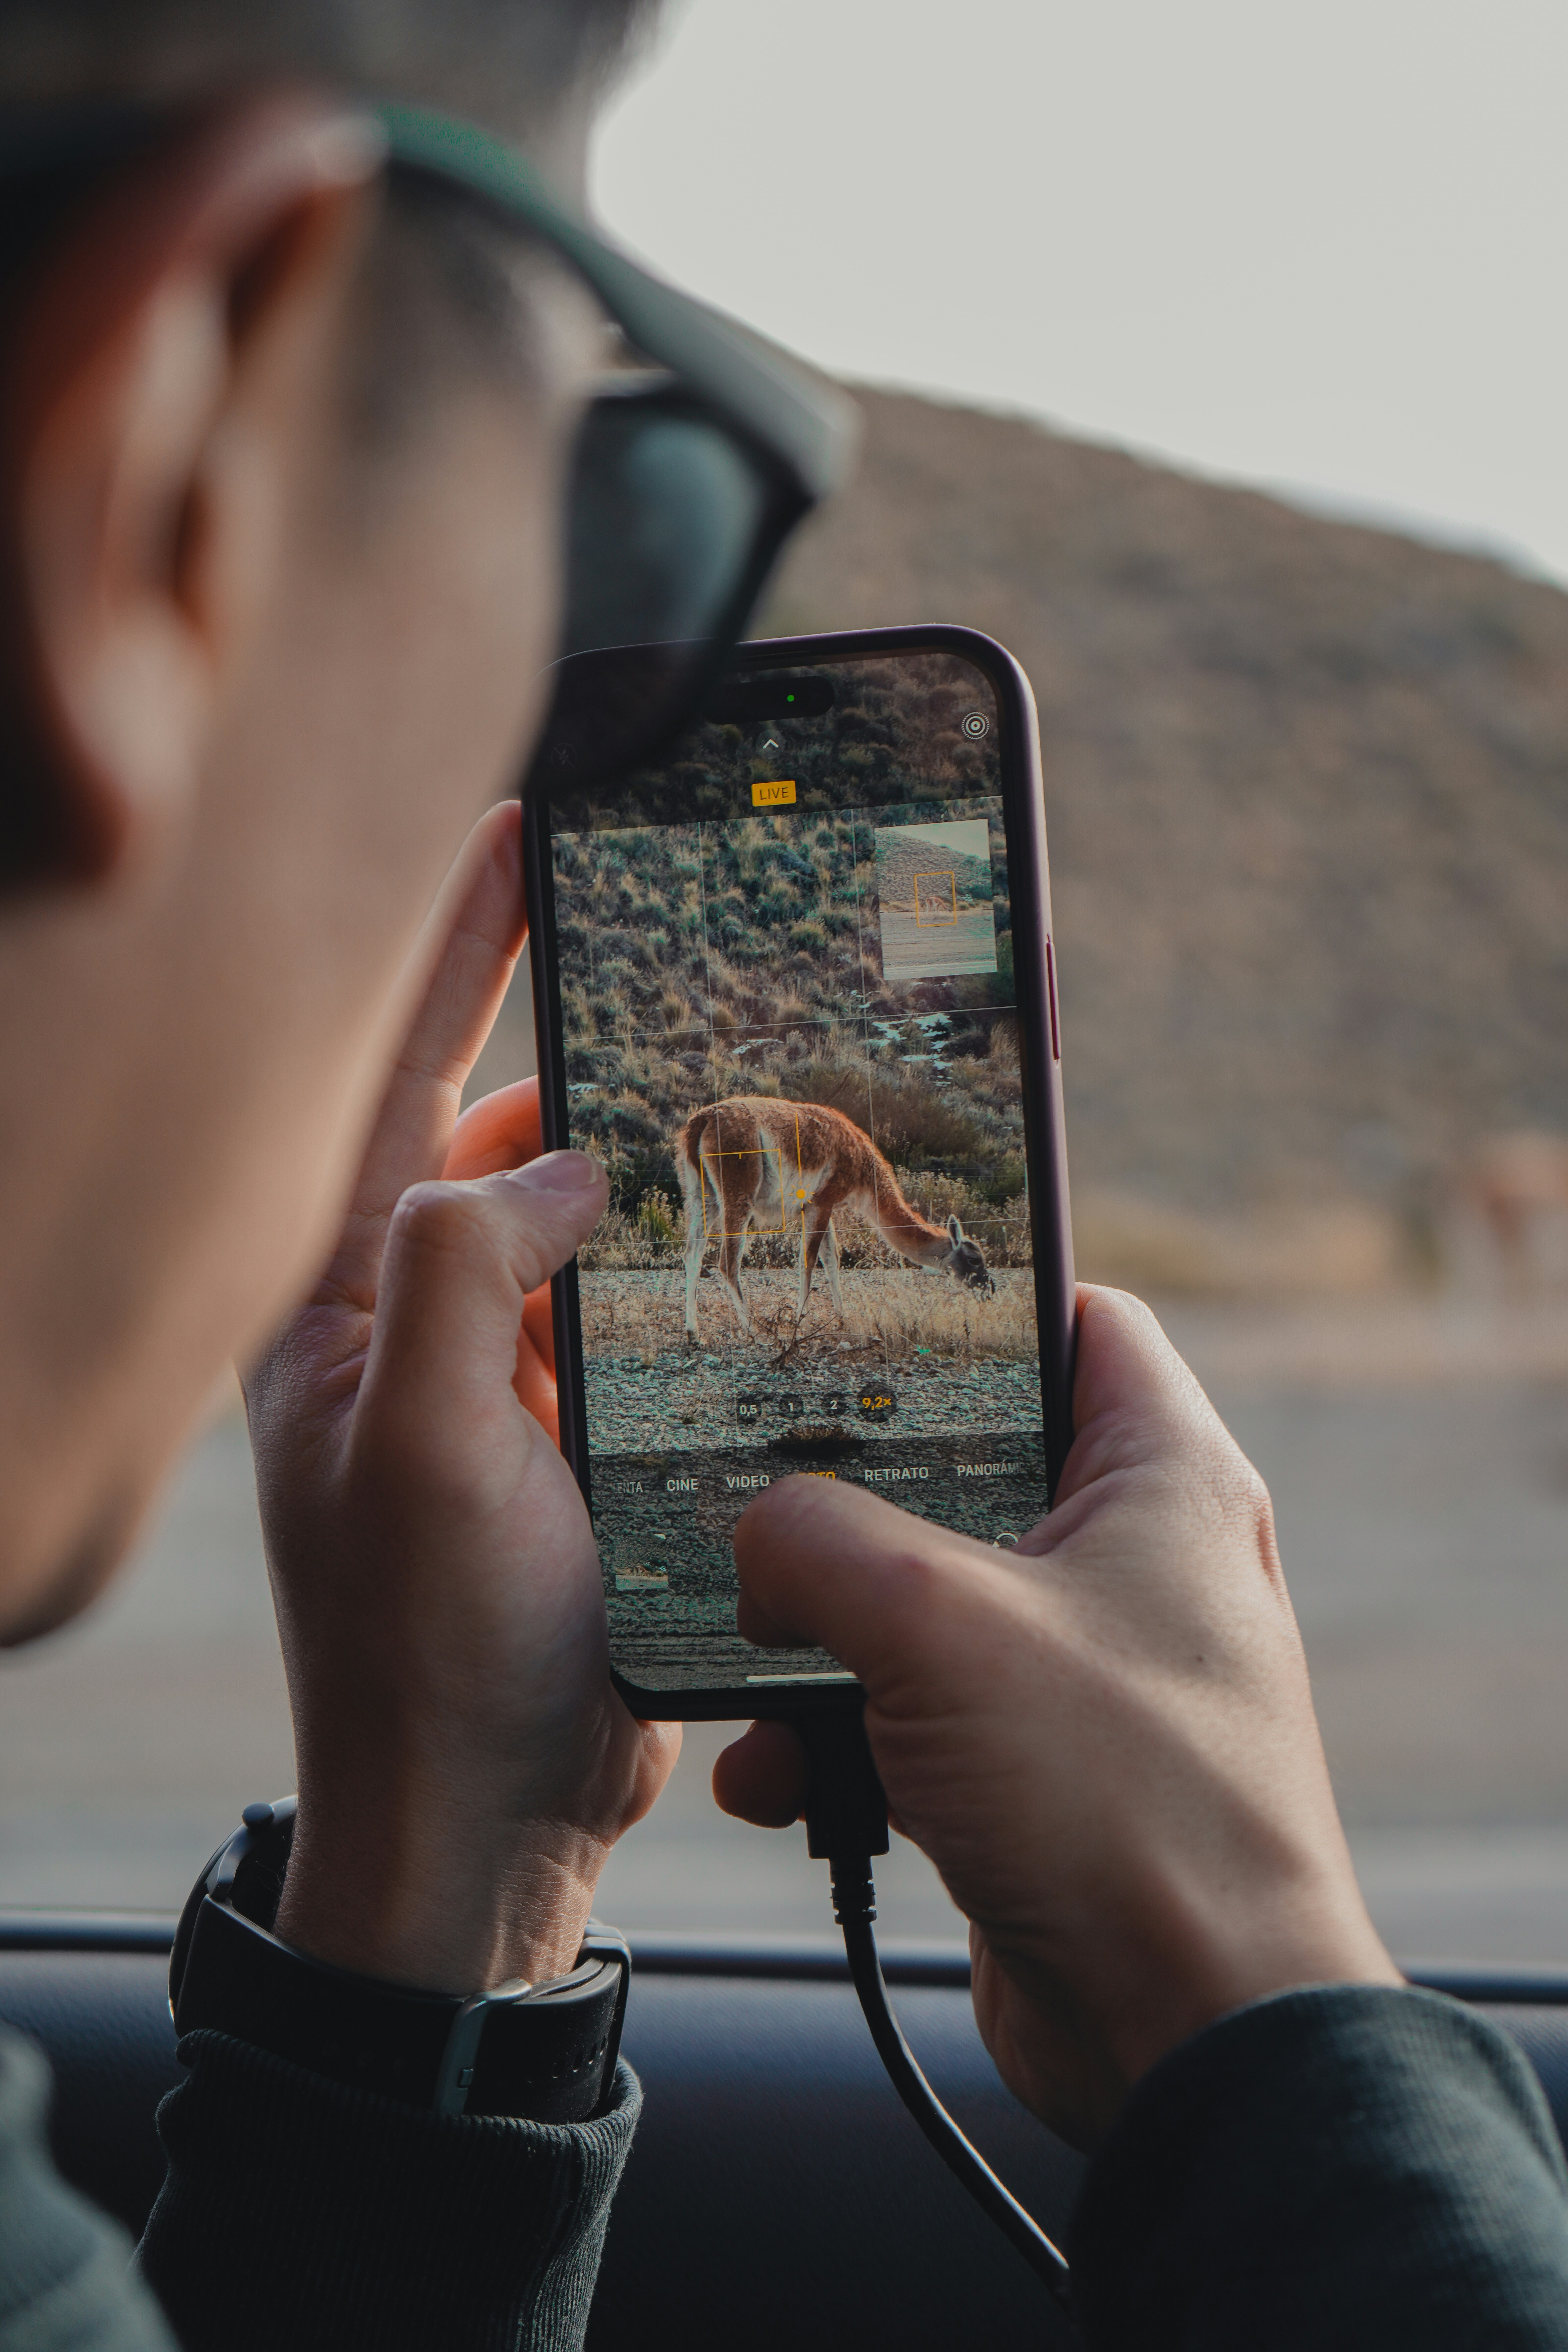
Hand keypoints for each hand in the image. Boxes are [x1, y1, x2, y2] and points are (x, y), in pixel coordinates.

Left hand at [245, 803, 679, 1993]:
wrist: (481, 1828)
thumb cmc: (431, 1656)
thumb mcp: (421, 1449)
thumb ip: (465, 1272)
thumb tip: (561, 1164)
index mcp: (345, 1304)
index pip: (394, 1077)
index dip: (461, 945)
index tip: (524, 828)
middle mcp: (412, 1323)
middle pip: (500, 1140)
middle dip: (587, 1067)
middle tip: (693, 985)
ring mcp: (494, 1380)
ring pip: (580, 1225)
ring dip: (655, 1177)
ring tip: (751, 1116)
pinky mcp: (569, 1435)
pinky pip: (628, 1310)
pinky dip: (684, 1272)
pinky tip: (753, 1245)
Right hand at [714, 1287, 1396, 2147]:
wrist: (1188, 2030)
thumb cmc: (1116, 1800)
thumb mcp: (931, 1620)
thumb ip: (814, 1540)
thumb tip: (758, 1543)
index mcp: (1165, 1479)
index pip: (1078, 1321)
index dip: (973, 1302)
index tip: (859, 1308)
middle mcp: (1138, 1561)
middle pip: (971, 1465)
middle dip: (850, 1494)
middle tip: (751, 1484)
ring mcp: (1090, 1670)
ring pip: (926, 1603)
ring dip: (823, 1640)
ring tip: (748, 1663)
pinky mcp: (1043, 1771)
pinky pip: (918, 1718)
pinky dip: (840, 1740)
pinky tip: (775, 1779)